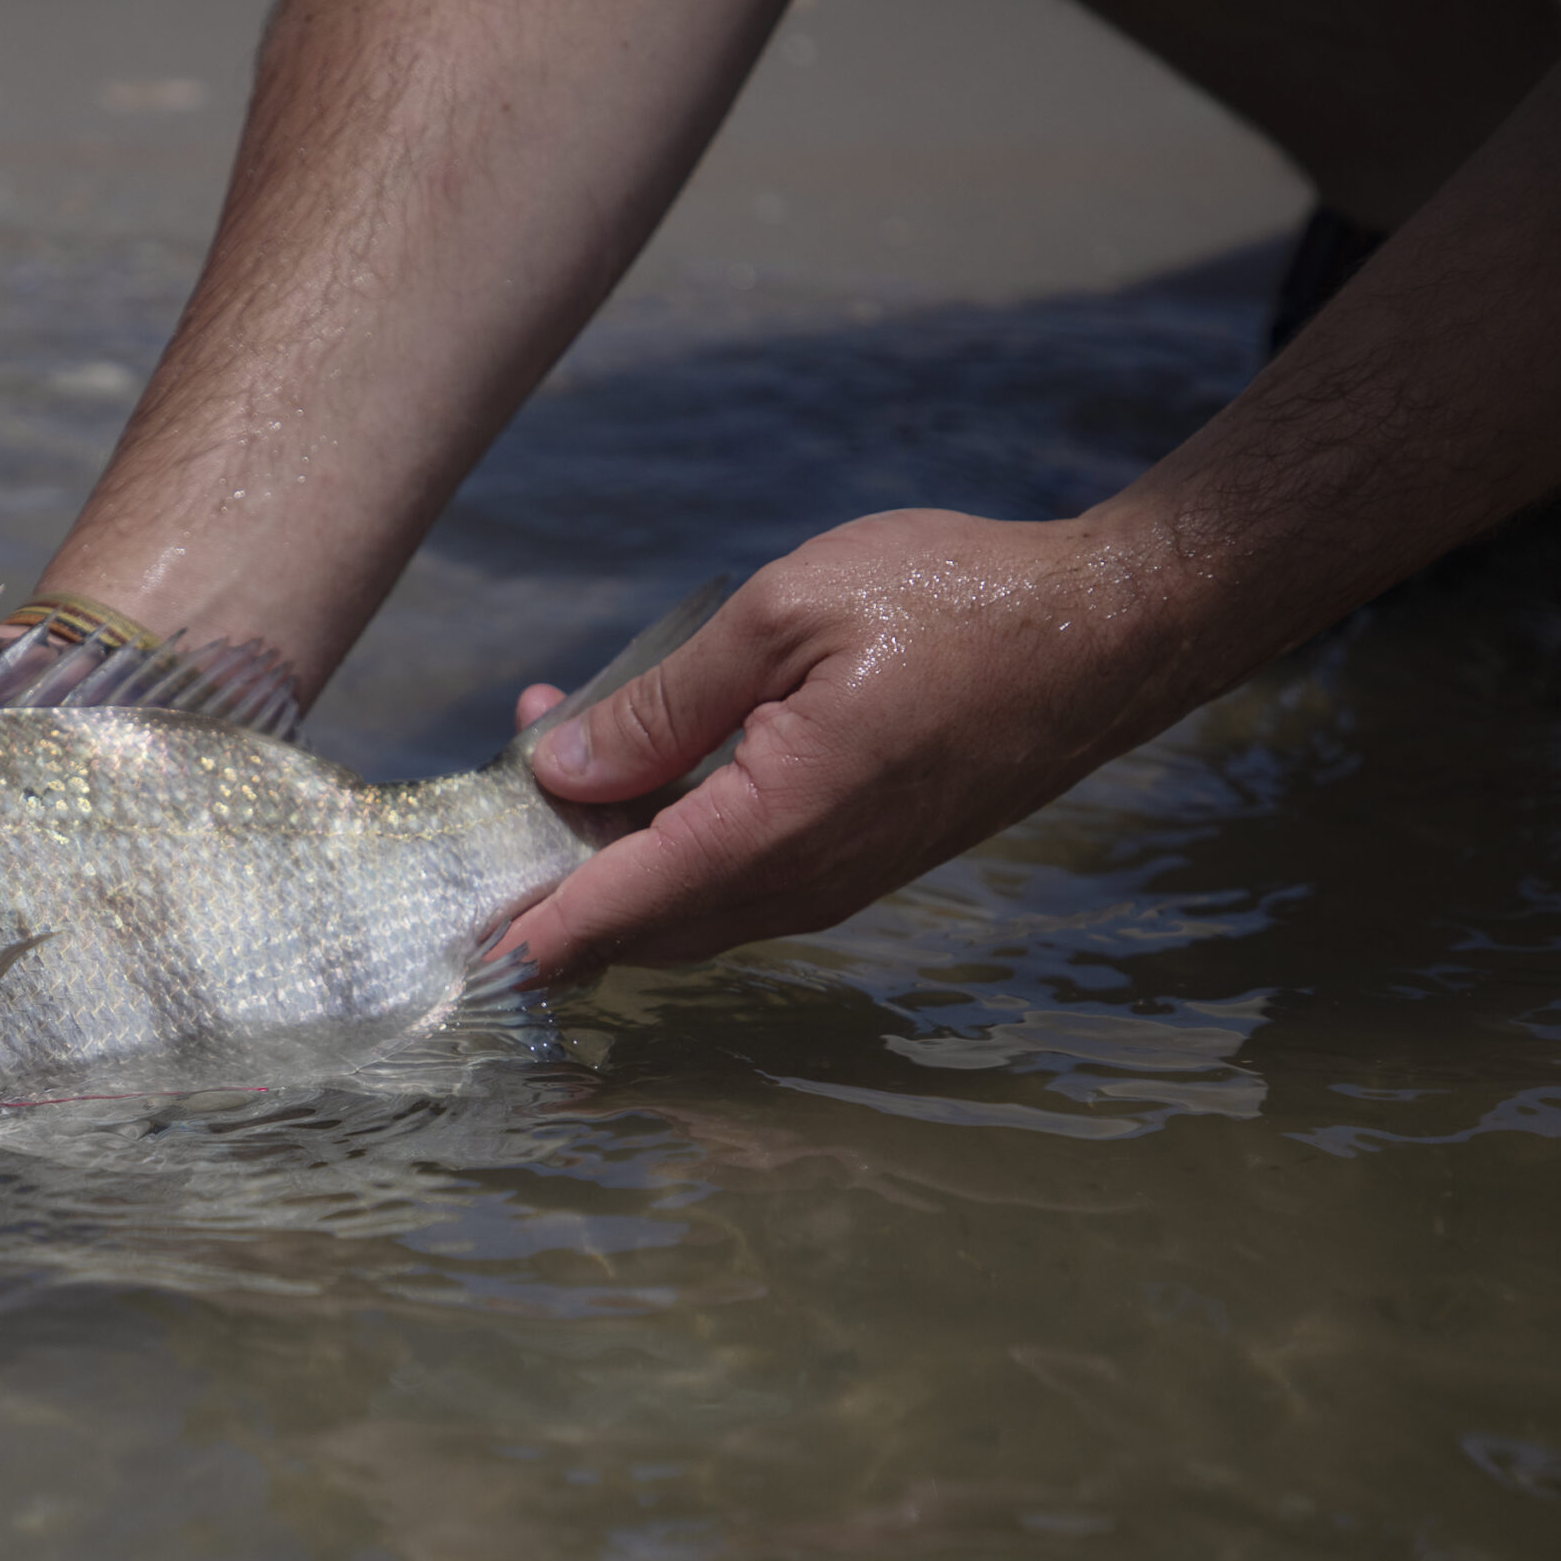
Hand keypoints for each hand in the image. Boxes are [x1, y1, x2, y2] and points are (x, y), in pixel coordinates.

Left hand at [500, 507, 1219, 977]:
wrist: (1105, 632)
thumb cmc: (951, 604)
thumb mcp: (782, 616)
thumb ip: (664, 703)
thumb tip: (564, 767)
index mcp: (772, 829)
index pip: (616, 908)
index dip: (528, 936)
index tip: (455, 956)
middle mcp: (800, 884)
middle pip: (641, 925)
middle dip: (552, 879)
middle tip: (489, 803)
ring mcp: (836, 882)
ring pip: (688, 905)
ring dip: (611, 849)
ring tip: (558, 735)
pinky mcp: (859, 860)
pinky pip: (739, 879)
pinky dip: (672, 838)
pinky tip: (646, 759)